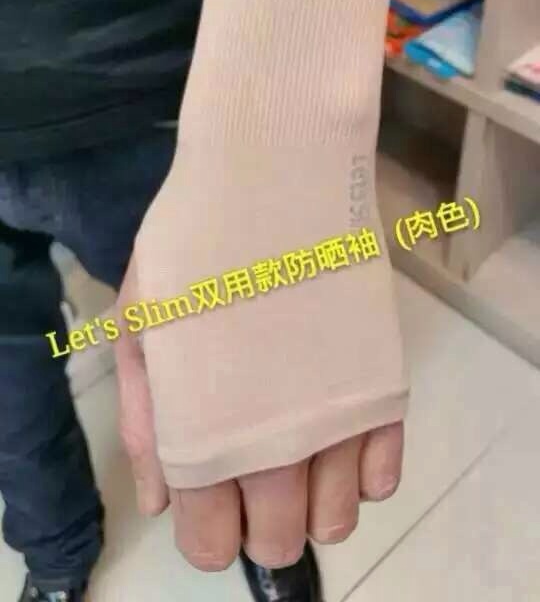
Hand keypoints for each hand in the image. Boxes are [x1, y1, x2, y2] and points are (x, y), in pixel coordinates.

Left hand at [115, 260, 403, 570]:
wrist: (274, 176)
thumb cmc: (194, 246)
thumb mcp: (141, 328)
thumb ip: (146, 422)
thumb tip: (161, 504)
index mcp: (202, 435)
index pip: (211, 544)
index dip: (208, 533)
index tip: (208, 499)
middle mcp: (275, 445)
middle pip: (278, 543)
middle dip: (259, 524)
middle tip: (251, 470)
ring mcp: (337, 418)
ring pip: (336, 521)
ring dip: (314, 505)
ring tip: (298, 452)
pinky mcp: (383, 388)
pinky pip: (386, 476)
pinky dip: (363, 474)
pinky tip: (339, 431)